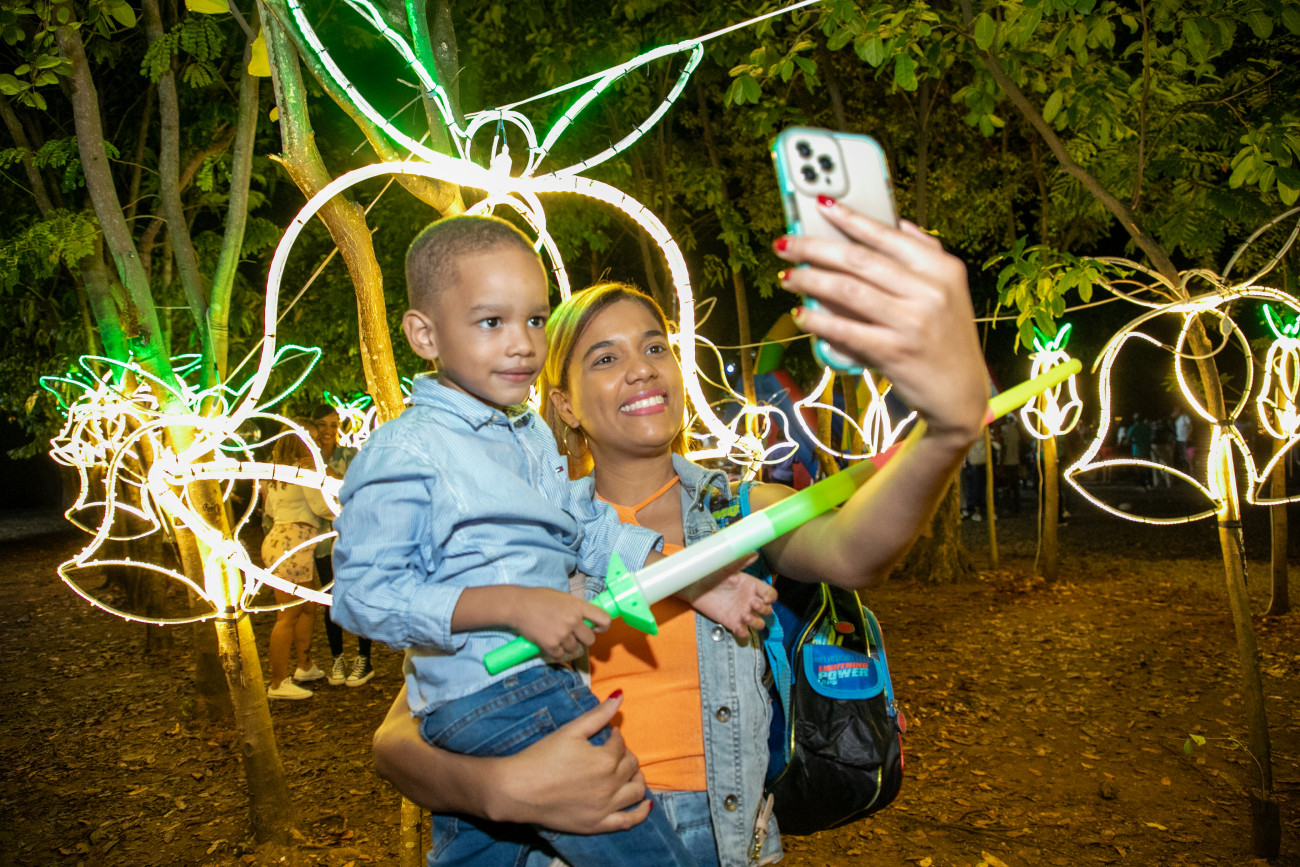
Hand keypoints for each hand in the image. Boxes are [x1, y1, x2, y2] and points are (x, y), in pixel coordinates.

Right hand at [485, 693, 650, 833]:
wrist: (517, 789)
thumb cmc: (541, 757)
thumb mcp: (571, 730)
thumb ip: (598, 714)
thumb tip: (620, 695)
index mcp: (605, 760)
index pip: (620, 744)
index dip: (615, 737)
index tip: (607, 736)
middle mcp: (610, 785)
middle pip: (630, 766)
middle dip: (624, 755)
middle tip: (612, 752)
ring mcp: (605, 808)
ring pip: (636, 791)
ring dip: (637, 779)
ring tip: (628, 772)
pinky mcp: (597, 824)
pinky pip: (628, 821)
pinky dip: (640, 812)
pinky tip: (645, 804)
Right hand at [510, 587, 612, 661]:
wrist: (518, 605)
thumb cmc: (540, 598)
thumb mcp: (564, 597)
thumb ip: (577, 608)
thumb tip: (589, 619)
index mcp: (578, 606)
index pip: (604, 619)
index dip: (604, 627)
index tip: (599, 629)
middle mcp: (573, 620)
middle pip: (590, 639)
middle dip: (583, 639)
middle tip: (573, 635)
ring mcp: (562, 634)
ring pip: (575, 649)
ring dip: (569, 646)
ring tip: (558, 637)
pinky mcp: (551, 645)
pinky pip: (561, 655)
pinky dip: (556, 652)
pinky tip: (550, 643)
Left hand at [677, 554, 775, 638]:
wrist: (695, 586)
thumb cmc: (712, 573)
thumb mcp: (727, 567)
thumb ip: (741, 561)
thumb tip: (754, 553)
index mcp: (752, 586)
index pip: (770, 594)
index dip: (772, 597)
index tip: (766, 598)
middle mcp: (749, 600)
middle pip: (767, 611)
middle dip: (764, 609)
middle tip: (752, 604)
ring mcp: (741, 613)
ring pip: (759, 623)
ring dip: (756, 622)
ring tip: (744, 616)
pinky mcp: (731, 622)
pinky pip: (744, 633)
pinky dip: (744, 633)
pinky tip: (739, 628)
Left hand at [775, 202, 986, 446]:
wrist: (961, 393)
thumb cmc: (947, 339)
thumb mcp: (950, 291)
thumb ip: (926, 254)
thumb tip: (897, 223)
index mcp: (942, 269)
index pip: (887, 235)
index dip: (849, 218)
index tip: (820, 206)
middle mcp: (930, 291)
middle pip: (858, 260)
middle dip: (815, 248)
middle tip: (787, 245)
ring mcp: (913, 322)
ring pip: (847, 290)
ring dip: (810, 281)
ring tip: (788, 278)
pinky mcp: (895, 352)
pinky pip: (845, 330)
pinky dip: (818, 321)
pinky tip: (802, 314)